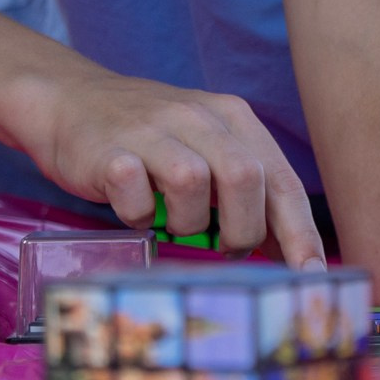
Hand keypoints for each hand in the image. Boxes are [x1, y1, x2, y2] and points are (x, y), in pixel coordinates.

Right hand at [16, 69, 324, 268]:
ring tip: (175, 226)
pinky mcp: (110, 150)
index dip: (300, 233)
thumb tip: (288, 252)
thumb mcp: (205, 148)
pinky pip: (136, 195)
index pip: (282, 179)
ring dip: (189, 223)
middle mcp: (198, 117)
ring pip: (193, 182)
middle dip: (244, 230)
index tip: (312, 278)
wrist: (68, 101)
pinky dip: (140, 217)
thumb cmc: (148, 139)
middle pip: (245, 177)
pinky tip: (135, 213)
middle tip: (228, 249)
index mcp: (232, 117)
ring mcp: (152, 130)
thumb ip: (245, 190)